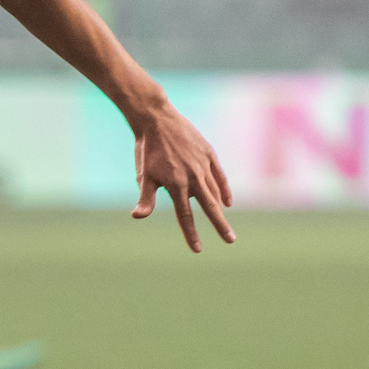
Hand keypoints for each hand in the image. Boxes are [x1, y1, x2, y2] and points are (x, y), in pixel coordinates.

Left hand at [131, 105, 234, 252]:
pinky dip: (224, 189)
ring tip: (224, 224)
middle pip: (209, 206)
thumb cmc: (147, 150)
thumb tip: (137, 217)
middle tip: (230, 240)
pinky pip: (220, 175)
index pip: (186, 216)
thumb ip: (145, 198)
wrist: (156, 119)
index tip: (198, 249)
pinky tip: (227, 201)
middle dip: (220, 225)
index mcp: (177, 185)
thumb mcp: (144, 175)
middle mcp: (193, 177)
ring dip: (220, 209)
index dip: (191, 233)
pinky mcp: (209, 154)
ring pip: (215, 191)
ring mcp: (203, 165)